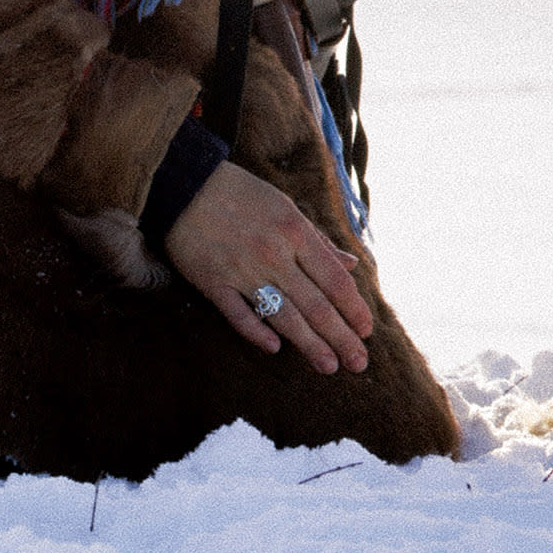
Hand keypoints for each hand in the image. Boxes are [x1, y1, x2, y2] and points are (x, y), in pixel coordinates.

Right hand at [162, 161, 373, 373]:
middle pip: (315, 304)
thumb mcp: (285, 207)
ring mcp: (243, 271)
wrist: (185, 185)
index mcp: (295, 231)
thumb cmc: (241, 194)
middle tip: (359, 364)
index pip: (334, 279)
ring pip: (283, 316)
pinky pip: (239, 315)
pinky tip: (275, 349)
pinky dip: (257, 332)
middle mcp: (274, 254)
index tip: (367, 330)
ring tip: (329, 367)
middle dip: (340, 337)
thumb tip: (351, 264)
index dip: (354, 308)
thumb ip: (318, 240)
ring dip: (309, 345)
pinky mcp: (214, 284)